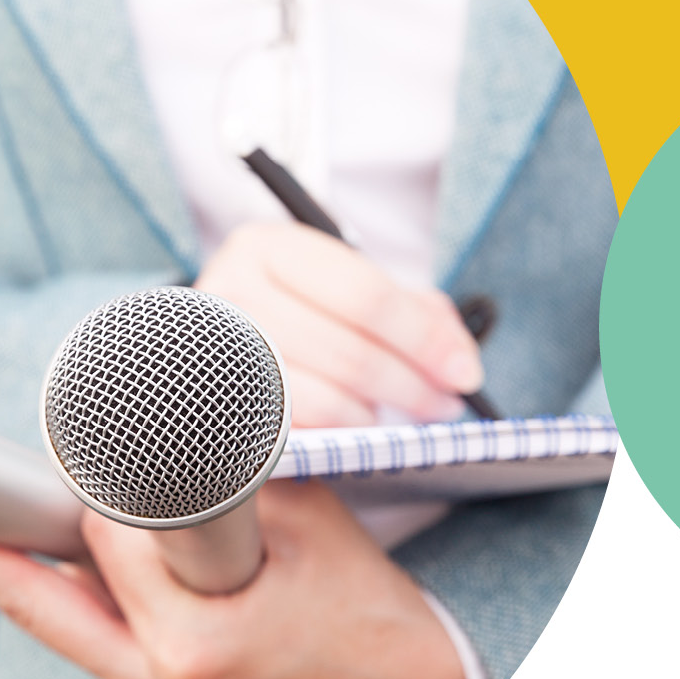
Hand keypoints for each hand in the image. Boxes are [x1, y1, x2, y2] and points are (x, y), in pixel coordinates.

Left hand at [0, 482, 468, 678]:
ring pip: (52, 619)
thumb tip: (156, 407)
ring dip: (12, 565)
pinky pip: (79, 633)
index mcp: (198, 645)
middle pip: (43, 598)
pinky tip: (12, 547)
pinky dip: (52, 587)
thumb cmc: (360, 596)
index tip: (5, 455)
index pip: (106, 541)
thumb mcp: (299, 515)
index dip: (71, 485)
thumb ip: (223, 470)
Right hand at [193, 222, 482, 426]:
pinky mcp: (218, 405)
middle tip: (443, 406)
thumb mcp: (351, 286)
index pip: (365, 295)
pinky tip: (354, 421)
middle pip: (350, 352)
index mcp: (269, 248)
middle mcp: (232, 294)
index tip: (464, 374)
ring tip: (397, 414)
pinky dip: (339, 430)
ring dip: (376, 415)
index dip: (423, 339)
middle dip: (412, 386)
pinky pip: (298, 430)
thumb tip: (459, 365)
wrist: (214, 341)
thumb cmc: (299, 309)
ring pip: (326, 397)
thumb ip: (417, 313)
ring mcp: (217, 355)